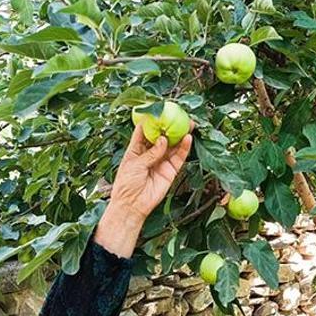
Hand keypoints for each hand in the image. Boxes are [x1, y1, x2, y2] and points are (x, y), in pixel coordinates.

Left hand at [95, 123, 192, 257]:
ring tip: (189, 124)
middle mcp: (150, 154)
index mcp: (136, 149)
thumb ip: (150, 153)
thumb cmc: (126, 184)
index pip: (145, 131)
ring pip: (173, 146)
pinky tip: (188, 139)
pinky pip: (179, 158)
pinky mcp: (170, 171)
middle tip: (179, 115)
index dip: (151, 121)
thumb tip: (163, 140)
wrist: (132, 205)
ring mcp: (161, 162)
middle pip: (162, 137)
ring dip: (180, 135)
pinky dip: (184, 148)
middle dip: (170, 126)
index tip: (158, 109)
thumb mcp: (134, 164)